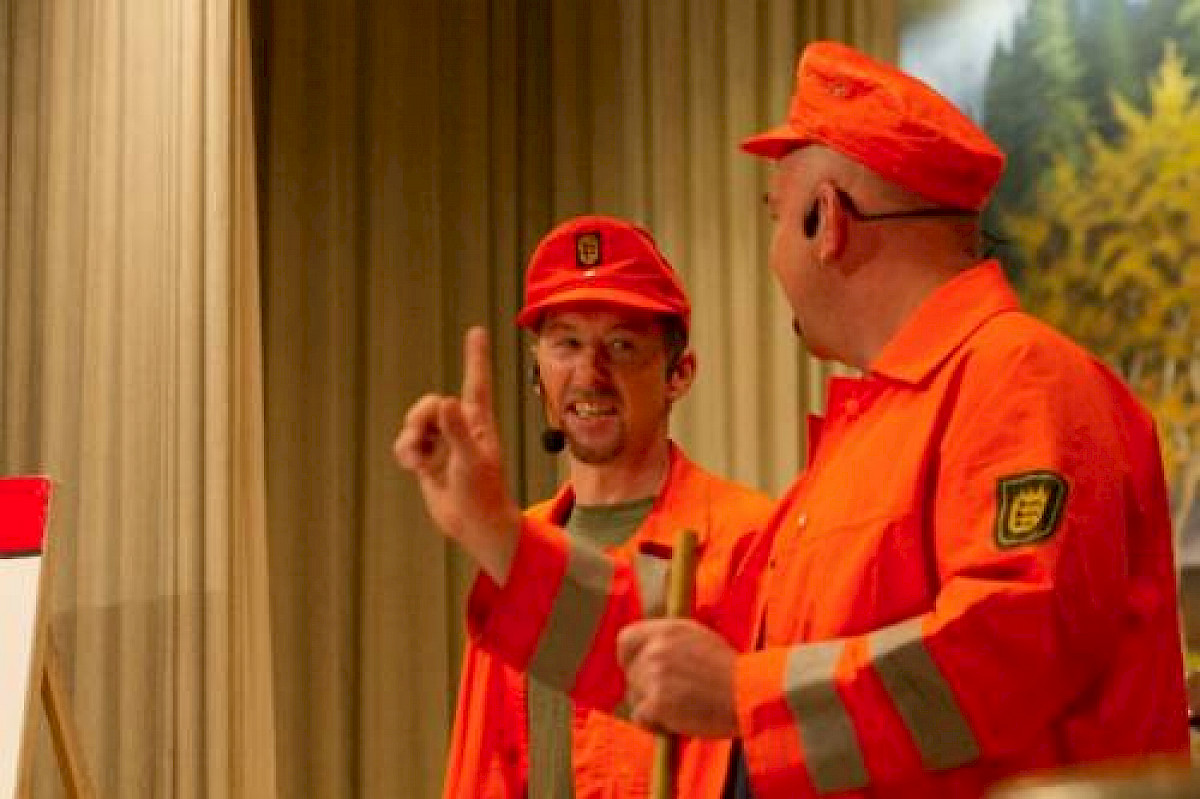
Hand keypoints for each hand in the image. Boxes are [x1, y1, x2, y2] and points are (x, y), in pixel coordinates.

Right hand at [393, 326, 520, 582]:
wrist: (474, 525)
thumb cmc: (483, 493)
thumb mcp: (471, 460)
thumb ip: (457, 431)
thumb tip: (446, 401)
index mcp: (479, 423)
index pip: (476, 383)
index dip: (475, 357)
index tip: (476, 331)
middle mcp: (461, 428)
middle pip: (431, 404)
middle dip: (420, 417)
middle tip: (421, 436)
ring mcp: (443, 444)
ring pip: (415, 424)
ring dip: (410, 438)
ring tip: (418, 460)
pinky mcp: (428, 459)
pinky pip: (407, 444)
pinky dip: (405, 452)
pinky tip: (413, 467)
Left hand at [616, 619, 738, 737]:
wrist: (749, 693)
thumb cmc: (731, 671)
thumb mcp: (698, 638)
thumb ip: (669, 641)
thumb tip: (647, 652)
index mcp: (666, 630)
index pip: (625, 639)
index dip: (629, 658)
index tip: (639, 670)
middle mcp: (656, 649)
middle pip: (631, 674)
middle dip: (646, 688)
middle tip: (673, 698)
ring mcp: (654, 675)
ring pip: (635, 697)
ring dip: (652, 707)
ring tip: (680, 709)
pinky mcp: (657, 703)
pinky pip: (641, 718)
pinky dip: (656, 725)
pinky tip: (677, 722)